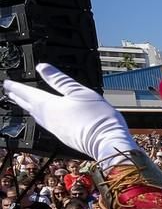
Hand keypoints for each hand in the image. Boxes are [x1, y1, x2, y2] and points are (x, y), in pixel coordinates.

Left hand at [2, 65, 138, 164]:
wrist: (106, 141)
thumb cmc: (96, 117)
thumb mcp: (79, 92)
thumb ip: (59, 80)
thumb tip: (43, 67)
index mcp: (48, 104)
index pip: (26, 92)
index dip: (15, 86)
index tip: (6, 83)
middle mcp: (47, 117)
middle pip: (28, 105)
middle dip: (18, 97)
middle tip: (9, 92)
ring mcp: (54, 128)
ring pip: (35, 115)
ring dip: (27, 107)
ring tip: (23, 103)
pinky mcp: (62, 136)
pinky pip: (45, 123)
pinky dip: (39, 116)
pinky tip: (43, 117)